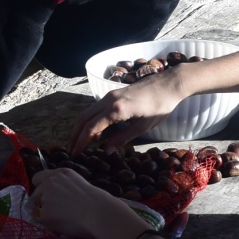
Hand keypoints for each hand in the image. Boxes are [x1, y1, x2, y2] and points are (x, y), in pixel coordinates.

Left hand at [30, 168, 124, 238]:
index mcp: (60, 174)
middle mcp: (49, 183)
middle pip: (35, 195)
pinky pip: (44, 223)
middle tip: (56, 212)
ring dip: (48, 215)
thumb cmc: (97, 201)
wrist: (99, 213)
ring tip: (65, 219)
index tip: (46, 196)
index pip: (37, 178)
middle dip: (41, 203)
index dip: (41, 188)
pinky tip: (65, 225)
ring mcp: (45, 198)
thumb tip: (56, 199)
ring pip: (39, 210)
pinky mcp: (44, 215)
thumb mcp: (78, 184)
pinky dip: (52, 226)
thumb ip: (63, 187)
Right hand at [69, 68, 188, 151]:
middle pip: (83, 118)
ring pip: (87, 112)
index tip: (75, 154)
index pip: (91, 128)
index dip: (81, 142)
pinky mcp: (113, 95)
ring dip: (81, 128)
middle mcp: (108, 101)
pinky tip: (94, 132)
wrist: (168, 85)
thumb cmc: (159, 107)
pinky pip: (95, 109)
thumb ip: (122, 138)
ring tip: (78, 143)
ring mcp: (109, 96)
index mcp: (116, 110)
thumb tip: (106, 151)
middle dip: (75, 135)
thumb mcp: (143, 126)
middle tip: (70, 150)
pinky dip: (90, 121)